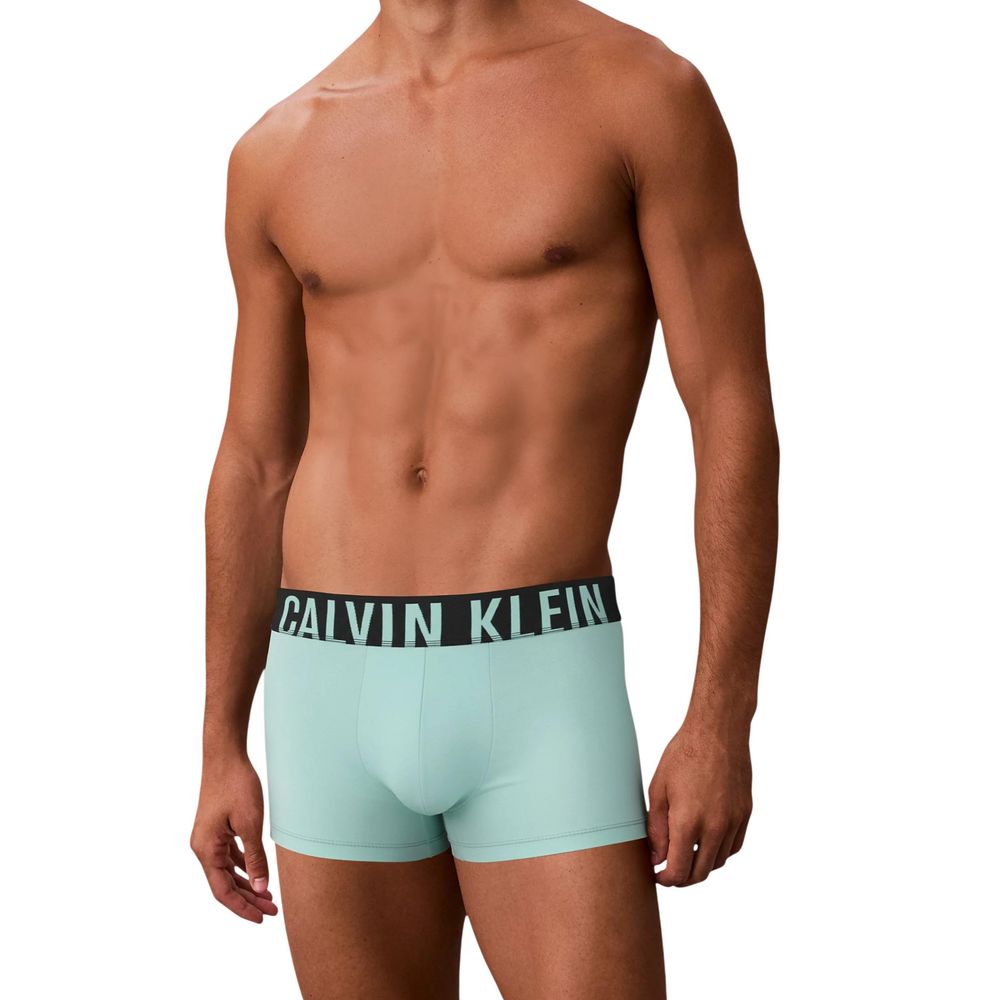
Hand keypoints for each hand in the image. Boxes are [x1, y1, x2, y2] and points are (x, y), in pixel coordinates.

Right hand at [190, 755, 278, 922]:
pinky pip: (229, 856)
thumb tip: (261, 888)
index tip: (261, 918)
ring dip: (247, 884)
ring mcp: (208, 838)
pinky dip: (243, 867)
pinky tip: (258, 873)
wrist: (225, 756)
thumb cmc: (236, 785)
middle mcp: (202, 847)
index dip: (242, 907)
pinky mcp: (216, 829)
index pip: (223, 891)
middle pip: (225, 884)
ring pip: (227, 871)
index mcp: (206, 849)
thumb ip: (255, 858)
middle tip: (272, 910)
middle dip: (248, 899)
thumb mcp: (250, 824)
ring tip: (269, 897)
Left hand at [647, 723, 751, 886]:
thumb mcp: (659, 788)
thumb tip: (656, 858)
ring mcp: (733, 821)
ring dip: (701, 866)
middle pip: (700, 873)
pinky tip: (705, 842)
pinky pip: (733, 846)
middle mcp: (714, 827)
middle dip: (682, 878)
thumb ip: (656, 828)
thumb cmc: (684, 754)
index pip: (679, 870)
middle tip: (668, 871)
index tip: (657, 875)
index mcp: (688, 821)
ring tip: (685, 855)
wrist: (718, 731)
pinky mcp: (745, 814)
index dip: (665, 879)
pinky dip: (719, 852)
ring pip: (718, 862)